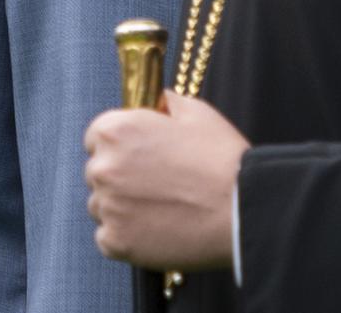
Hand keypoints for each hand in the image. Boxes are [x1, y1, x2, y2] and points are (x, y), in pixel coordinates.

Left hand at [84, 93, 247, 271]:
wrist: (244, 210)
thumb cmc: (223, 159)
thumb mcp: (197, 113)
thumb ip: (167, 102)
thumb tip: (159, 99)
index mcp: (115, 131)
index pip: (96, 138)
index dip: (119, 147)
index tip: (138, 158)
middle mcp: (103, 167)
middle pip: (98, 173)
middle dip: (120, 177)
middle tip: (156, 186)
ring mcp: (108, 207)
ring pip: (101, 206)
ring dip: (122, 208)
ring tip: (161, 210)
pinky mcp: (117, 241)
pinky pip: (108, 238)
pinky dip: (127, 237)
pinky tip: (156, 231)